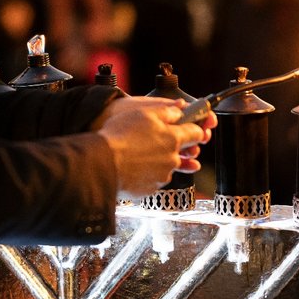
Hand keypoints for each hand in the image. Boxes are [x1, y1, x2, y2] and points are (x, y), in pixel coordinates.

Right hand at [95, 97, 214, 199]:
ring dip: (158, 160)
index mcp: (173, 139)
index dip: (194, 129)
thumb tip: (180, 110)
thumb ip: (167, 110)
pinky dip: (146, 173)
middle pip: (181, 152)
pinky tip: (132, 166)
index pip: (197, 134)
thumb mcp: (144, 112)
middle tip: (152, 139)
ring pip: (166, 166)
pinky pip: (153, 179)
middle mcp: (172, 159)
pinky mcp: (150, 189)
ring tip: (137, 153)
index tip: (190, 128)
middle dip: (172, 146)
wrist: (102, 163)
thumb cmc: (120, 136)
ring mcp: (161, 176)